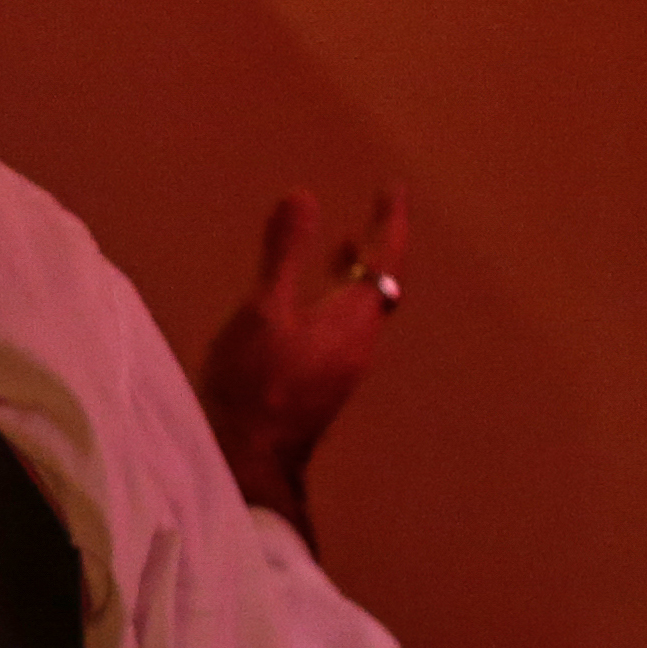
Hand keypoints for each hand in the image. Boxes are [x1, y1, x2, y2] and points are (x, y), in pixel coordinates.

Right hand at [197, 186, 407, 532]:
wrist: (252, 457)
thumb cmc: (258, 380)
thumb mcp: (264, 309)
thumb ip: (283, 254)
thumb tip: (304, 196)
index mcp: (353, 317)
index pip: (385, 260)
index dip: (390, 222)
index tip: (394, 190)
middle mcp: (360, 342)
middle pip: (379, 287)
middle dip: (375, 249)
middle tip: (374, 217)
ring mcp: (344, 367)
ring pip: (360, 310)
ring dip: (354, 277)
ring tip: (343, 250)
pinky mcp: (325, 384)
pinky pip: (343, 328)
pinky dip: (336, 300)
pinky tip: (309, 303)